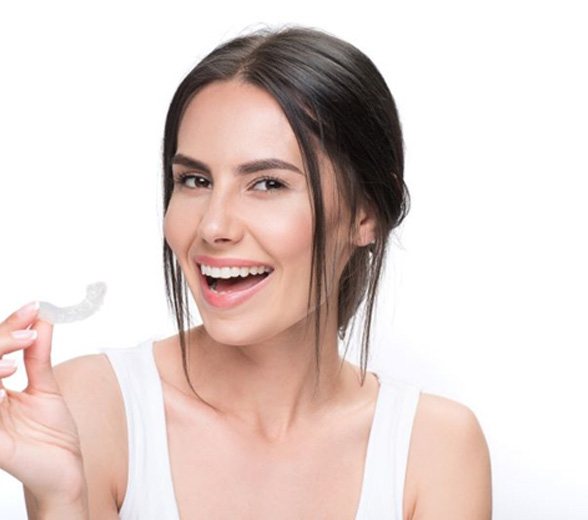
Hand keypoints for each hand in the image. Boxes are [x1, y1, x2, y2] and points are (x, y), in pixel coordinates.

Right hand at [0, 302, 86, 506]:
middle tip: (29, 331)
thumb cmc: (52, 434)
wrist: (65, 470)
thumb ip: (38, 357)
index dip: (9, 329)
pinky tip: (5, 375)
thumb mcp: (46, 388)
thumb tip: (41, 321)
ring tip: (18, 354)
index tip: (34, 309)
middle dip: (1, 340)